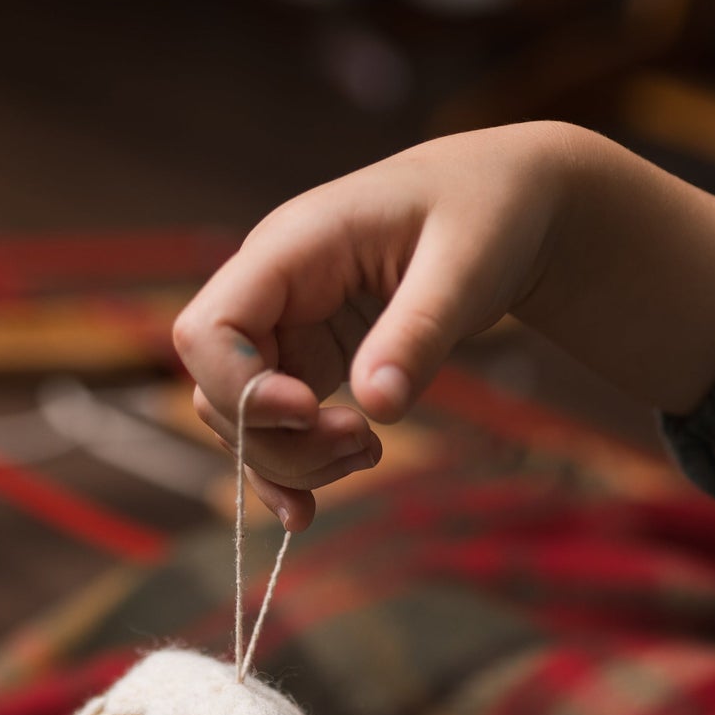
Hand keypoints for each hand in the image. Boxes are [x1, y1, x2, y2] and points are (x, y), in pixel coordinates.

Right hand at [173, 122, 571, 530]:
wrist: (506, 204)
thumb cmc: (486, 212)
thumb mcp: (466, 266)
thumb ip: (417, 332)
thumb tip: (376, 406)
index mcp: (291, 248)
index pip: (208, 330)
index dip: (240, 388)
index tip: (311, 413)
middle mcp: (270, 291)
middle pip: (218, 391)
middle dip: (279, 441)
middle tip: (363, 445)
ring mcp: (283, 330)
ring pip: (242, 422)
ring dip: (292, 462)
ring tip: (369, 453)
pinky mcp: (307, 363)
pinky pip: (274, 430)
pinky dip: (288, 472)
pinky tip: (308, 510)